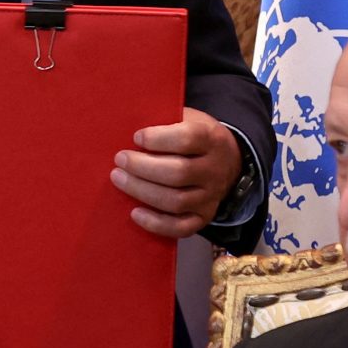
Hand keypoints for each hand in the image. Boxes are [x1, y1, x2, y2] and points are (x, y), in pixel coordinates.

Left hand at [113, 107, 242, 238]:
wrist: (227, 161)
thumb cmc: (195, 137)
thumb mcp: (188, 119)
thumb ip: (165, 121)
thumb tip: (127, 128)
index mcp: (212, 139)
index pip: (188, 139)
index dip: (159, 138)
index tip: (137, 137)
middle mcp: (214, 170)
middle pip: (179, 173)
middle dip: (143, 167)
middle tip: (120, 160)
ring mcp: (210, 197)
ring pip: (176, 201)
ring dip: (142, 191)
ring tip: (119, 179)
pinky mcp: (203, 217)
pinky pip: (181, 228)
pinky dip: (156, 224)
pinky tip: (135, 212)